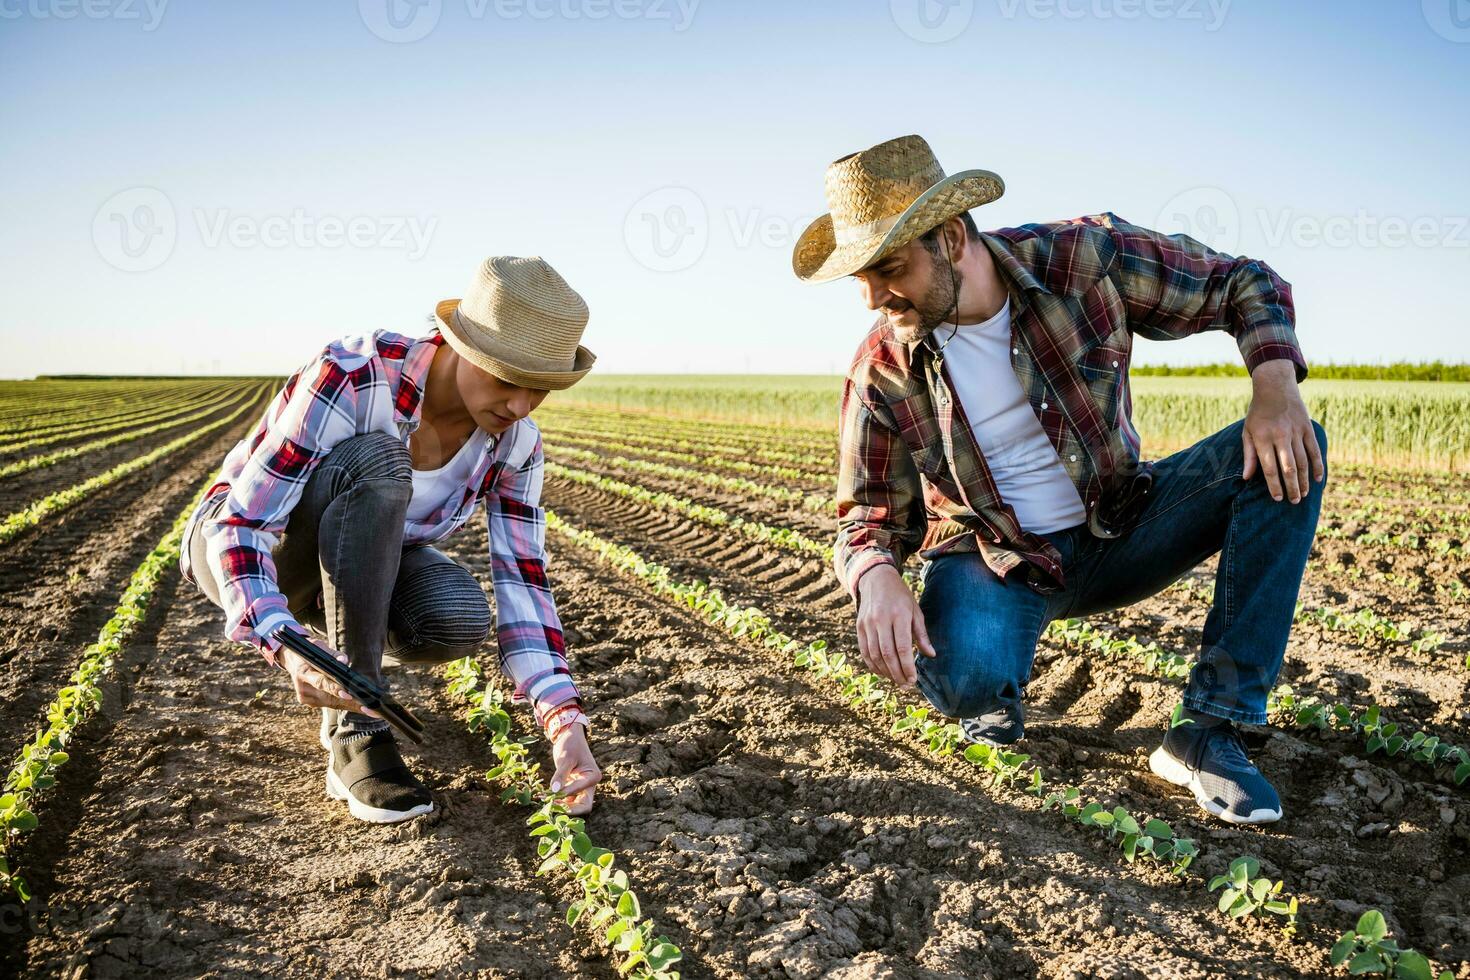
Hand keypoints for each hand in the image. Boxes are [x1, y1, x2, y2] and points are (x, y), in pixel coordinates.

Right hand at [278, 639, 378, 717]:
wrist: (293, 660)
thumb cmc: (309, 651)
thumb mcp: (319, 647)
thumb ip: (332, 654)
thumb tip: (344, 661)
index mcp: (303, 672)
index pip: (321, 682)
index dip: (334, 688)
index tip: (348, 694)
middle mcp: (303, 689)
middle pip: (330, 698)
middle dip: (351, 703)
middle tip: (369, 708)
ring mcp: (306, 698)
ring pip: (332, 704)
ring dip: (351, 706)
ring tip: (369, 710)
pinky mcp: (310, 703)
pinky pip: (330, 704)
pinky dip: (344, 705)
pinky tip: (359, 707)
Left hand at [549, 723, 600, 814]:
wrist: (569, 736)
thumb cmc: (570, 744)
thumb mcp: (565, 759)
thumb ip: (561, 775)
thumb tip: (554, 791)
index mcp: (593, 777)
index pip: (580, 794)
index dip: (565, 796)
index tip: (549, 796)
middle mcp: (590, 785)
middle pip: (583, 806)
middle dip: (567, 809)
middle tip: (549, 807)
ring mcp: (582, 787)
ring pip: (574, 805)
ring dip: (560, 806)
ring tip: (543, 800)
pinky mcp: (573, 788)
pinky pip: (567, 799)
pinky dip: (557, 800)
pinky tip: (544, 796)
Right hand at [855, 564, 935, 687]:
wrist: (876, 579)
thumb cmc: (901, 597)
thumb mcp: (915, 611)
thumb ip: (922, 635)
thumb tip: (931, 655)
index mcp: (899, 615)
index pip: (902, 648)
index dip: (907, 666)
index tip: (914, 679)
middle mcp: (881, 619)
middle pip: (888, 654)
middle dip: (897, 673)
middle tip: (906, 685)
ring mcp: (868, 623)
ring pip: (875, 655)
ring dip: (885, 672)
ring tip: (896, 680)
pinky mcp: (859, 626)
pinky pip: (864, 651)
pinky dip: (873, 665)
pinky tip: (882, 672)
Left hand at [1242, 359, 1324, 503]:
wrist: (1275, 388)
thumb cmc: (1258, 414)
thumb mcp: (1247, 432)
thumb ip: (1249, 455)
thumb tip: (1247, 478)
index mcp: (1263, 438)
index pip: (1269, 468)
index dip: (1274, 485)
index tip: (1277, 498)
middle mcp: (1280, 436)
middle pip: (1288, 468)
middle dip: (1291, 488)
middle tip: (1294, 502)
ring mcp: (1296, 432)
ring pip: (1303, 462)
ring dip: (1304, 480)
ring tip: (1303, 494)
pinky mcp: (1308, 428)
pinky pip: (1315, 450)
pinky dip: (1318, 466)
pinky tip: (1317, 480)